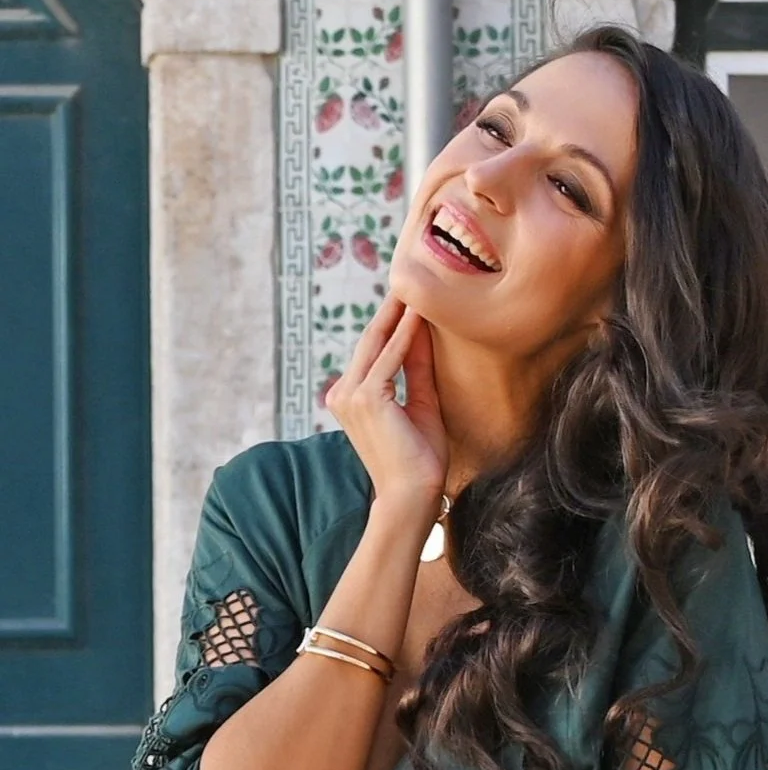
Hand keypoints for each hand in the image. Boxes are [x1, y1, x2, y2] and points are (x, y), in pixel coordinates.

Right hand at [325, 296, 447, 512]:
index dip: (391, 321)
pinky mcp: (365, 399)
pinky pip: (390, 359)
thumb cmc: (420, 458)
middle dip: (392, 308)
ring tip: (416, 286)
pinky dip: (405, 335)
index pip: (374, 351)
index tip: (409, 296)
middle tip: (410, 276)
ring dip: (399, 314)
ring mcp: (350, 396)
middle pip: (371, 341)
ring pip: (378, 344)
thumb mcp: (422, 403)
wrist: (412, 494)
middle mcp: (343, 393)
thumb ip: (417, 368)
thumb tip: (422, 331)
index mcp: (351, 397)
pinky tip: (418, 314)